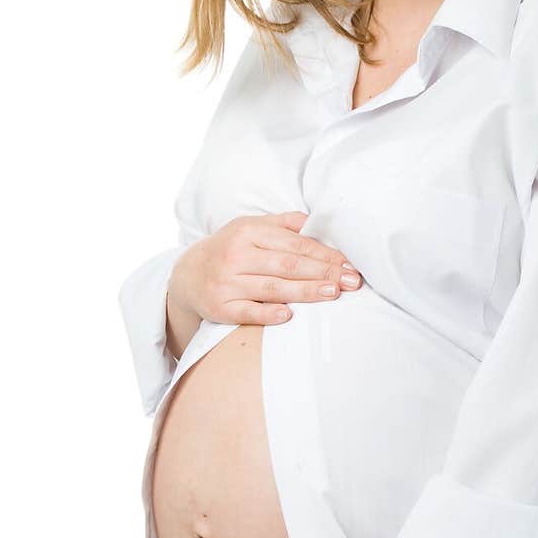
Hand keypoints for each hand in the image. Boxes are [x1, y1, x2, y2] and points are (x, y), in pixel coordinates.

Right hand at [170, 212, 362, 327]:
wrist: (186, 274)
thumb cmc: (229, 249)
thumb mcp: (250, 226)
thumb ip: (284, 223)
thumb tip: (317, 222)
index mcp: (249, 232)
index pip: (295, 244)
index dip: (325, 255)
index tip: (349, 265)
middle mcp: (236, 255)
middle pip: (287, 265)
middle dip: (323, 272)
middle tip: (351, 281)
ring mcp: (226, 282)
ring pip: (271, 288)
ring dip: (304, 291)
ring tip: (331, 293)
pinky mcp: (219, 307)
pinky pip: (247, 312)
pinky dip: (267, 314)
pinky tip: (288, 315)